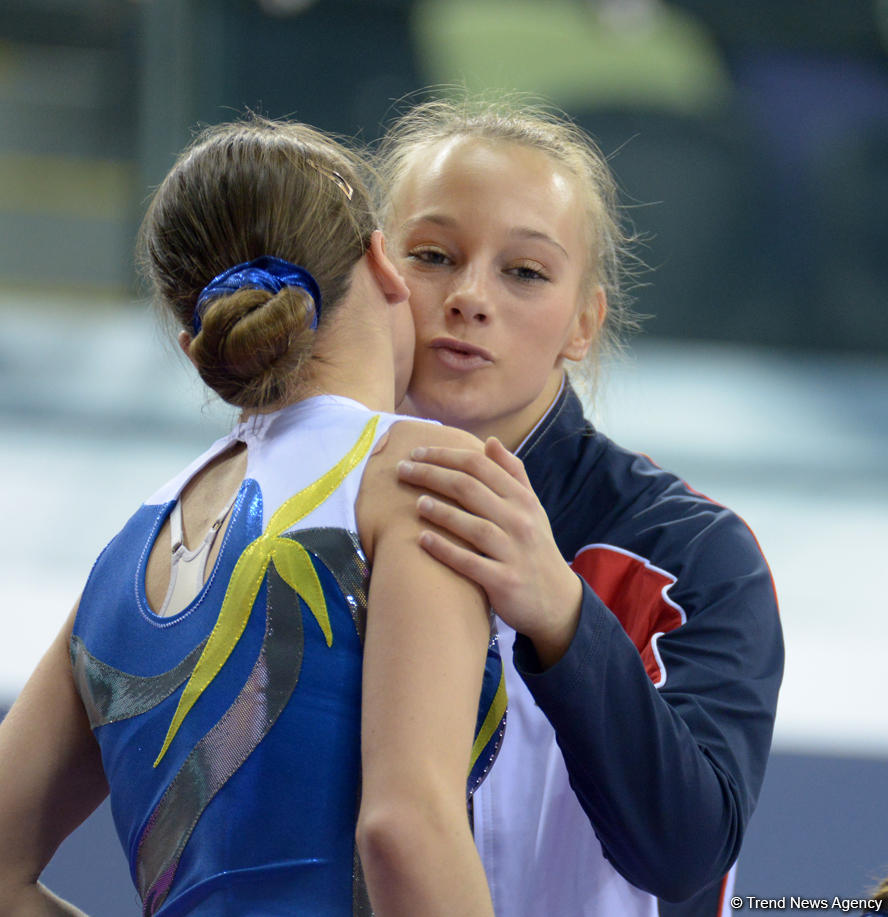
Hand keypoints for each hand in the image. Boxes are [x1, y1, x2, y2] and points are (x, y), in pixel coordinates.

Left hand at [397, 437, 581, 666]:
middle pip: (469, 488)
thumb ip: (513, 474)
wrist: (557, 600)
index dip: (445, 455)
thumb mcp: (532, 508)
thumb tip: (491, 441)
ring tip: (415, 503)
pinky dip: (446, 550)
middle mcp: (519, 521)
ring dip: (440, 511)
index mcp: (522, 499)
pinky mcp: (504, 581)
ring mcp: (513, 552)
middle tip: (402, 470)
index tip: (417, 453)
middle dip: (432, 475)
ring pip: (472, 525)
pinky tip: (422, 540)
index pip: (479, 466)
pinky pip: (470, 563)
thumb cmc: (534, 547)